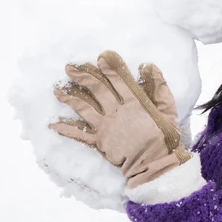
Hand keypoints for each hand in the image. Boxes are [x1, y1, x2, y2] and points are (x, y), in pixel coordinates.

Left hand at [49, 50, 190, 188]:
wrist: (153, 164)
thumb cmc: (164, 138)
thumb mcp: (168, 110)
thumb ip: (160, 87)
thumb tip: (149, 66)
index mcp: (134, 102)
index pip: (119, 80)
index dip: (109, 68)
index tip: (100, 57)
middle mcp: (116, 111)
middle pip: (96, 89)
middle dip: (81, 76)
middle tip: (68, 67)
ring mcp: (106, 126)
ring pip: (84, 108)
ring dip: (69, 98)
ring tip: (57, 90)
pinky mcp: (99, 142)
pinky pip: (79, 134)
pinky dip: (66, 129)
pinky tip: (53, 124)